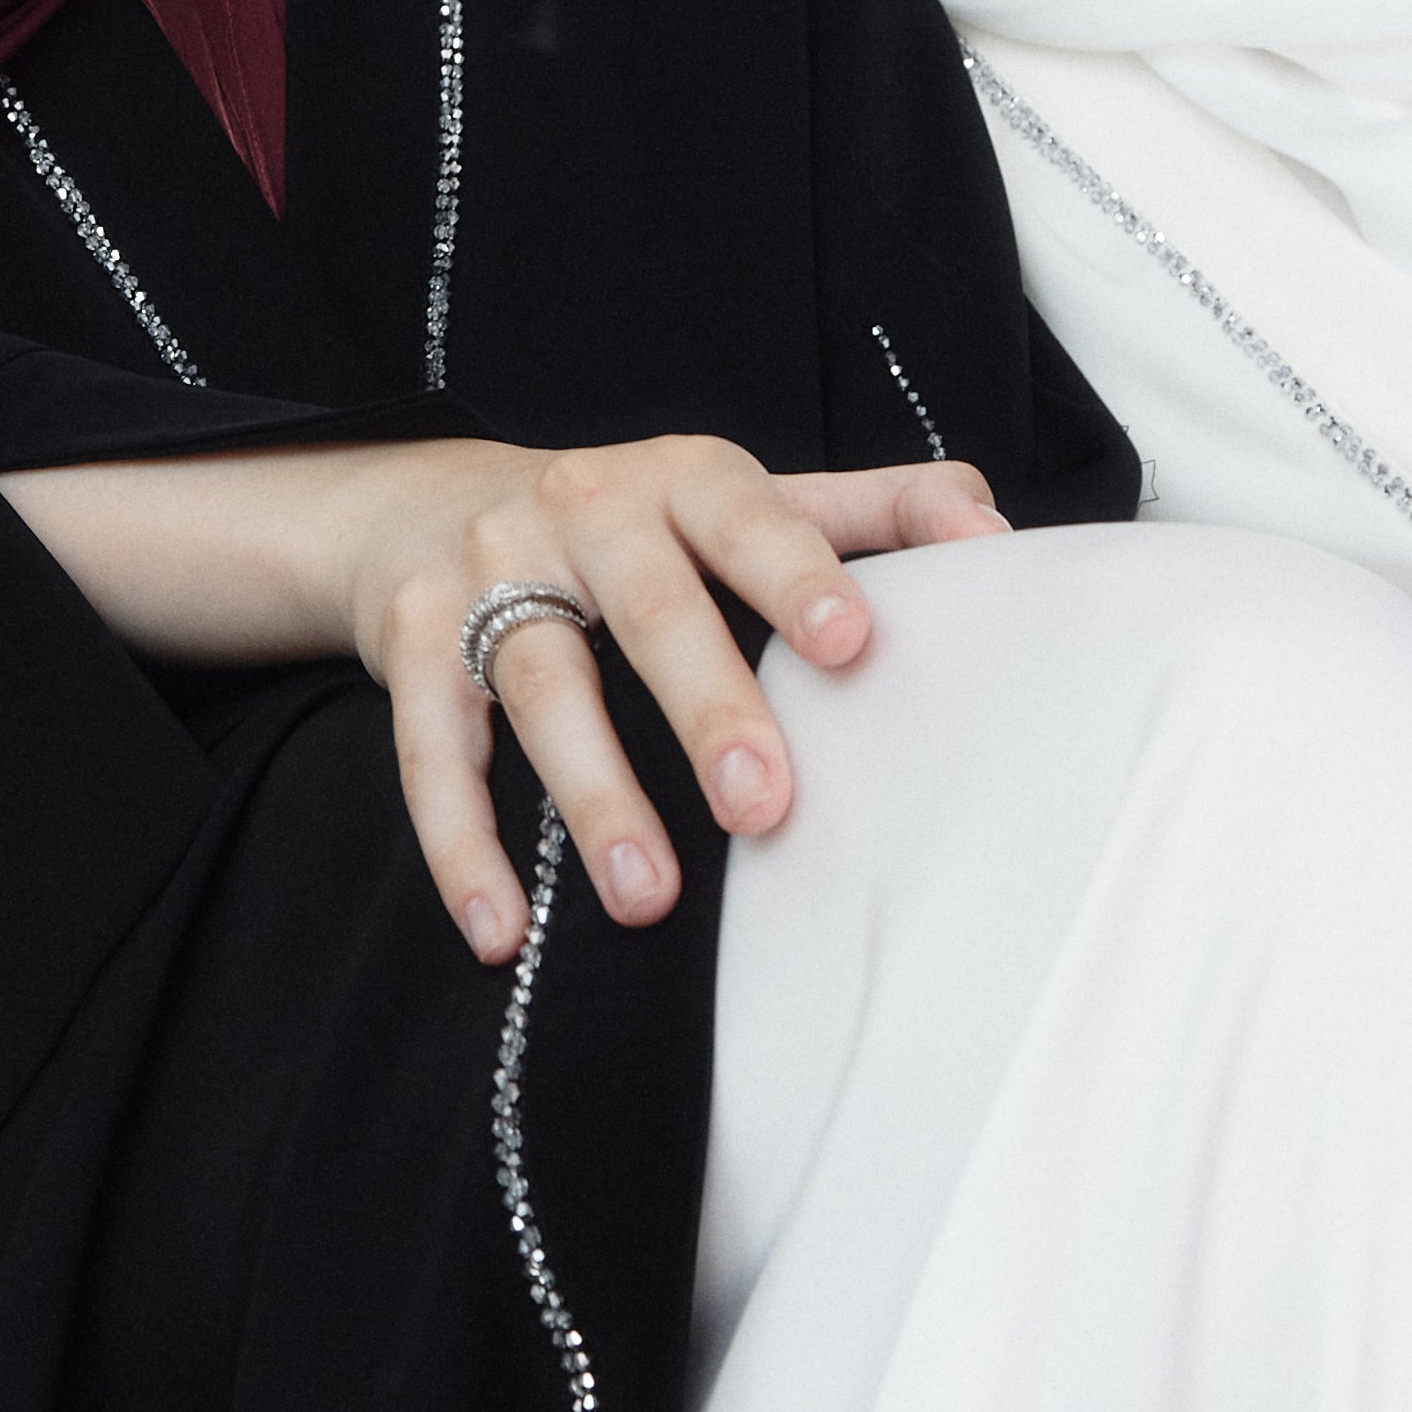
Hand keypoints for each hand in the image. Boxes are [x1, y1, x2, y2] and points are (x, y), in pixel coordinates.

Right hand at [1, 426, 1004, 963]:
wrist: (421, 500)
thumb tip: (1002, 534)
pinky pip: (430, 748)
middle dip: (706, 705)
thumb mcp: (739, 498)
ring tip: (646, 897)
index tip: (855, 641)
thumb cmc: (633, 523)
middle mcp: (582, 511)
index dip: (799, 574)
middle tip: (764, 805)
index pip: (749, 517)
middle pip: (648, 606)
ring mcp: (486, 572)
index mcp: (681, 481)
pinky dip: (459, 843)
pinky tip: (500, 931)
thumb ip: (871, 512)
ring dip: (591, 792)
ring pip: (538, 680)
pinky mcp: (410, 641)